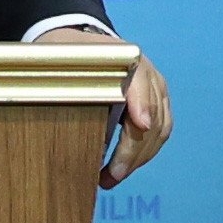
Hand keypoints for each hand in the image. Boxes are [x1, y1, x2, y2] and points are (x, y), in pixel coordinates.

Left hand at [38, 28, 171, 187]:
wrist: (88, 44)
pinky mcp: (159, 104)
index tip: (141, 125)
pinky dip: (143, 153)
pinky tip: (124, 167)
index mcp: (126, 58)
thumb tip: (73, 119)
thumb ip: (70, 83)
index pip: (139, 83)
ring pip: (159, 131)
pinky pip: (160, 133)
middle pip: (151, 117)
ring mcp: (157, 90)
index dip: (142, 105)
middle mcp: (147, 74)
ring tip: (112, 178)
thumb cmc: (73, 54)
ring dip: (138, 159)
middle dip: (132, 152)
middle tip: (110, 177)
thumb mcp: (63, 60)